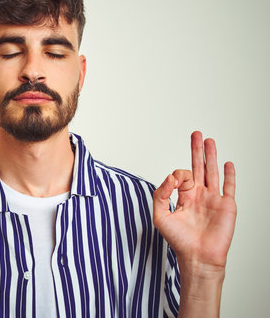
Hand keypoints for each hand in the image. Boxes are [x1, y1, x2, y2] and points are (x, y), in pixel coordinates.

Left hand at [153, 131, 236, 269]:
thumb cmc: (178, 240)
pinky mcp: (226, 205)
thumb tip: (170, 177)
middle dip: (196, 150)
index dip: (177, 175)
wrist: (198, 257)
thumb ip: (161, 194)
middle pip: (198, 167)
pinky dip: (229, 174)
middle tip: (196, 134)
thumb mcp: (160, 216)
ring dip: (211, 156)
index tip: (174, 182)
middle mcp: (199, 195)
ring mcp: (213, 199)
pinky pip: (229, 186)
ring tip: (208, 140)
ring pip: (212, 172)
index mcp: (184, 197)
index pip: (181, 176)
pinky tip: (228, 163)